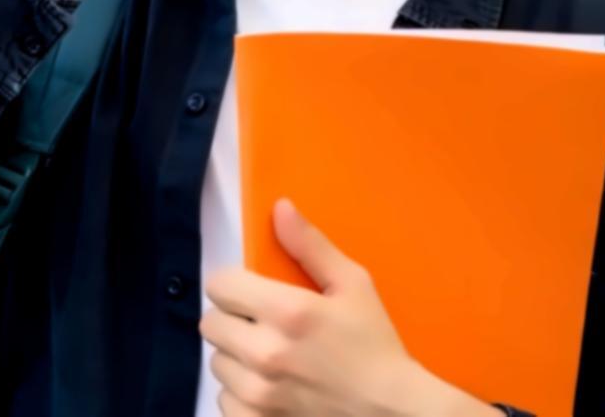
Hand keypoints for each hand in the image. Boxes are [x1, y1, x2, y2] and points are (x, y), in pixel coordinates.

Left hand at [199, 199, 497, 416]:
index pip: (219, 284)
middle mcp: (266, 353)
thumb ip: (311, 246)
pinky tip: (269, 386)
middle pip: (210, 323)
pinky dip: (240, 394)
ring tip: (270, 358)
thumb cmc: (375, 346)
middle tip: (262, 326)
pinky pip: (223, 399)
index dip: (235, 285)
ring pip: (217, 362)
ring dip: (237, 357)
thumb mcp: (354, 286)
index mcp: (288, 311)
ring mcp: (259, 393)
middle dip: (233, 320)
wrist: (393, 411)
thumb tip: (280, 208)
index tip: (253, 292)